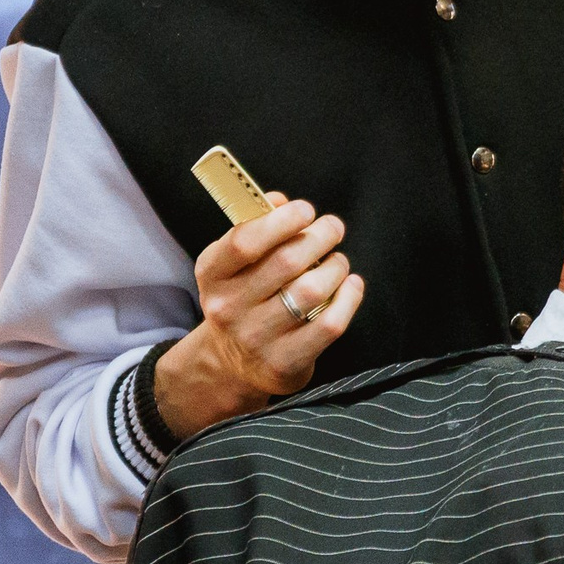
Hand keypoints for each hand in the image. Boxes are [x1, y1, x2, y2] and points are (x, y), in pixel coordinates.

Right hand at [153, 194, 364, 442]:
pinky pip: (330, 324)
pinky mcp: (285, 363)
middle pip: (287, 262)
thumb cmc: (244, 298)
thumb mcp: (235, 264)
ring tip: (338, 261)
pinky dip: (349, 298)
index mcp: (212, 275)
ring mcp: (256, 338)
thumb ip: (256, 227)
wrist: (234, 363)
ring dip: (336, 266)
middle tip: (333, 228)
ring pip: (311, 290)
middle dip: (320, 236)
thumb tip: (282, 201)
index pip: (244, 242)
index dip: (281, 221)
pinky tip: (351, 285)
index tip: (305, 210)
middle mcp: (228, 308)